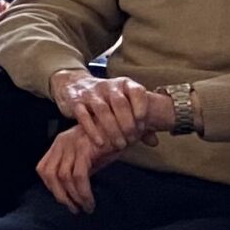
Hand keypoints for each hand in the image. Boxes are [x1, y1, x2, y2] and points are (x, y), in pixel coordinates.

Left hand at [36, 127, 119, 213]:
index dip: (50, 187)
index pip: (44, 168)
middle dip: (61, 196)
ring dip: (75, 197)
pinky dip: (83, 192)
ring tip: (85, 206)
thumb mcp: (89, 155)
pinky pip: (79, 176)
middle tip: (74, 209)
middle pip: (50, 174)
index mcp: (60, 143)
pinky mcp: (85, 148)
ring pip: (64, 177)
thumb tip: (73, 191)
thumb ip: (78, 168)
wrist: (127, 124)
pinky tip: (90, 201)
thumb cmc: (110, 141)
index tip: (63, 199)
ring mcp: (72, 144)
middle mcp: (62, 142)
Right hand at [50, 69, 169, 154]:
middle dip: (127, 124)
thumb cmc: (105, 98)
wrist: (74, 84)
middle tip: (131, 140)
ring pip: (102, 110)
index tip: (143, 124)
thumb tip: (154, 141)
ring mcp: (90, 93)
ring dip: (112, 129)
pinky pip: (84, 116)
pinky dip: (93, 130)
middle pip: (120, 103)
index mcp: (123, 84)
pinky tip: (100, 143)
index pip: (136, 91)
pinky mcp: (75, 101)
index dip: (141, 107)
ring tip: (119, 145)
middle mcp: (108, 86)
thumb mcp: (123, 103)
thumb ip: (138, 121)